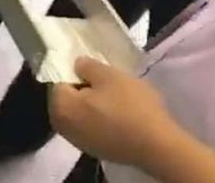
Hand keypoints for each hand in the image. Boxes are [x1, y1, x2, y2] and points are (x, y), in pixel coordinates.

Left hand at [48, 57, 175, 166]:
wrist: (157, 146)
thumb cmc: (130, 106)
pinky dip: (97, 117)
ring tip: (113, 96)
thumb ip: (86, 66)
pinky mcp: (93, 150)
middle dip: (82, 87)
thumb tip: (76, 65)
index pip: (58, 79)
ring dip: (91, 103)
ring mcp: (77, 141)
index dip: (75, 71)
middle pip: (67, 97)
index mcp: (60, 107)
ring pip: (78, 112)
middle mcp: (61, 126)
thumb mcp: (109, 75)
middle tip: (104, 81)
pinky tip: (116, 113)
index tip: (93, 69)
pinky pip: (88, 125)